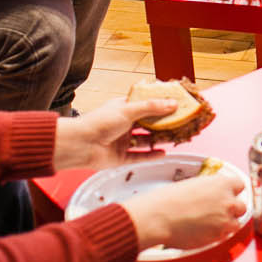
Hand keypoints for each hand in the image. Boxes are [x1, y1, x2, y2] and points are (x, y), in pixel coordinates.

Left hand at [53, 97, 175, 170]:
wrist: (80, 145)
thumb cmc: (98, 122)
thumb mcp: (128, 110)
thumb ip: (151, 107)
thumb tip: (172, 103)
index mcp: (123, 109)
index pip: (145, 104)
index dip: (159, 104)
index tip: (175, 104)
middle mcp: (123, 125)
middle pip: (148, 123)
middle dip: (163, 123)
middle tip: (181, 122)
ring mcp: (122, 141)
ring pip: (145, 140)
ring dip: (159, 139)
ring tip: (176, 137)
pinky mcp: (121, 157)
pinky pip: (140, 156)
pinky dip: (151, 155)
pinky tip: (164, 153)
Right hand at [121, 170, 248, 250]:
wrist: (159, 218)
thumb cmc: (169, 199)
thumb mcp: (194, 185)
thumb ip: (210, 190)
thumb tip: (212, 196)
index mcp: (221, 184)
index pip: (239, 185)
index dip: (232, 191)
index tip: (227, 195)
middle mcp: (227, 201)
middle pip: (241, 206)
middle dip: (232, 209)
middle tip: (218, 212)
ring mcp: (225, 219)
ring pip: (236, 223)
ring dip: (227, 223)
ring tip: (211, 224)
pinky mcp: (218, 236)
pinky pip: (225, 235)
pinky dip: (218, 234)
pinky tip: (205, 231)